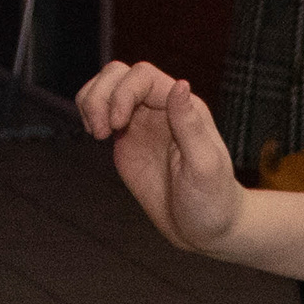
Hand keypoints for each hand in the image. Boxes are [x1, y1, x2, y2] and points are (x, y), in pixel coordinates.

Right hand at [75, 60, 245, 253]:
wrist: (205, 229)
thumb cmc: (213, 200)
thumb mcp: (205, 166)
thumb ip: (190, 126)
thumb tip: (180, 85)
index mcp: (183, 107)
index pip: (143, 76)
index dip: (122, 92)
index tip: (116, 126)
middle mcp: (161, 108)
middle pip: (119, 74)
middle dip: (100, 95)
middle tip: (100, 133)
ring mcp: (141, 122)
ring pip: (107, 88)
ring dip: (91, 101)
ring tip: (96, 133)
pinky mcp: (126, 140)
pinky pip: (102, 112)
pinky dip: (90, 115)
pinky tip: (95, 135)